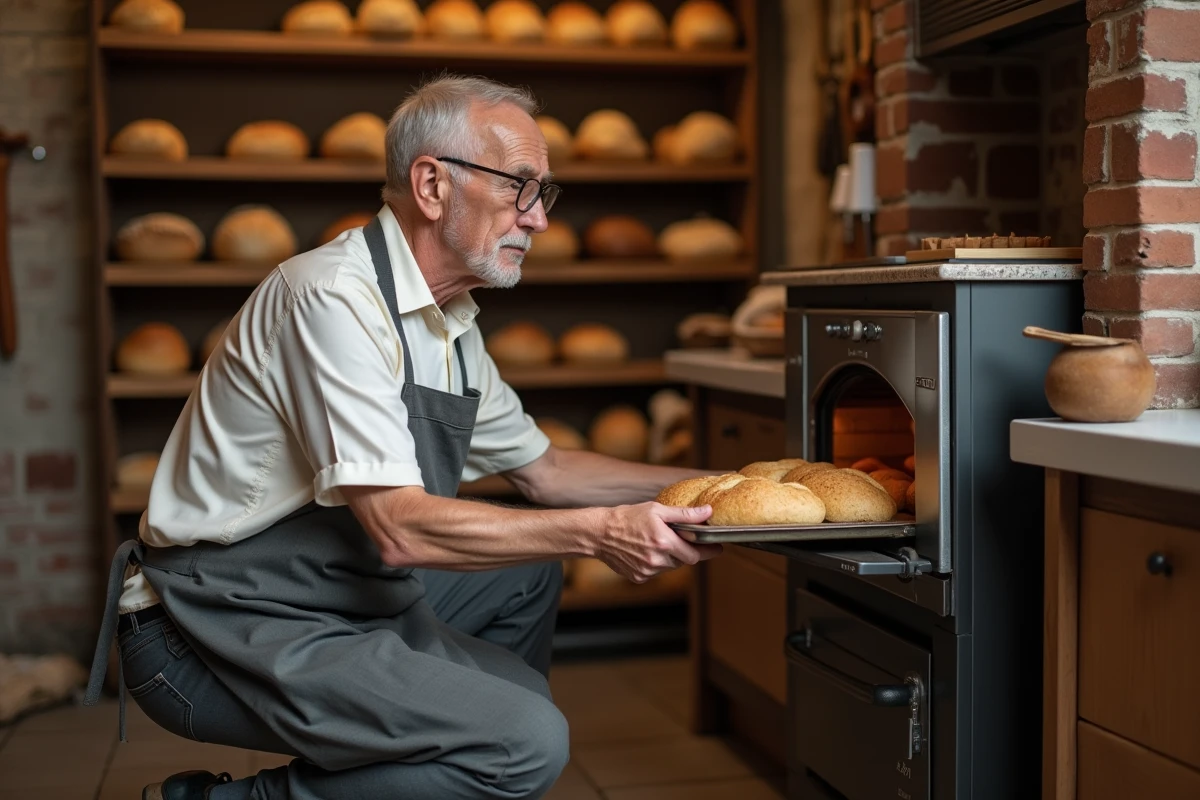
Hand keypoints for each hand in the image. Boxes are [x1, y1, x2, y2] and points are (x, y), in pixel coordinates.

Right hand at [597, 503, 722, 583]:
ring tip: (658, 542)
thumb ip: (684, 514)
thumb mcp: (657, 510)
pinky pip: (656, 572)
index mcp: (664, 542)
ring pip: (671, 567)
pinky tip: (646, 550)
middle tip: (682, 539)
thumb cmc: (628, 517)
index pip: (695, 554)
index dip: (708, 551)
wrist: (599, 533)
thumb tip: (707, 512)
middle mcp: (657, 560)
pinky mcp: (639, 577)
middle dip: (687, 551)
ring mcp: (647, 571)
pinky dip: (657, 563)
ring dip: (671, 557)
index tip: (717, 548)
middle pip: (684, 561)